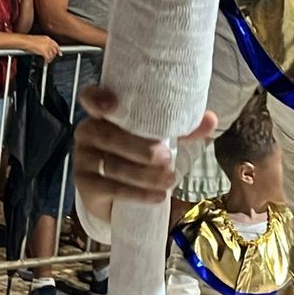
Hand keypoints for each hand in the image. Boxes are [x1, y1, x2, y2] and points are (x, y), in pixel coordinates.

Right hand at [23, 34, 60, 63]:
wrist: (25, 41)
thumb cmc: (28, 40)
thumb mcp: (38, 40)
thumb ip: (43, 43)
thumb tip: (44, 48)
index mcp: (47, 38)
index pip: (55, 44)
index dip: (58, 50)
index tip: (59, 53)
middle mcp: (48, 42)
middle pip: (54, 50)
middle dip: (53, 56)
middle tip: (51, 59)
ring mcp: (47, 47)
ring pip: (51, 55)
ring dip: (50, 59)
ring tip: (48, 61)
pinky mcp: (44, 51)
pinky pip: (47, 58)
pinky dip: (47, 61)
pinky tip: (46, 62)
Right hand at [75, 84, 216, 209]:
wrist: (113, 197)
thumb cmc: (136, 156)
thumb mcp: (156, 138)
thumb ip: (181, 128)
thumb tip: (211, 120)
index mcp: (102, 113)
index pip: (89, 98)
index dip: (97, 98)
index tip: (112, 104)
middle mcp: (87, 132)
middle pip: (108, 137)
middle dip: (138, 147)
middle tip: (166, 157)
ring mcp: (82, 159)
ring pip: (113, 165)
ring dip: (144, 175)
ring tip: (170, 180)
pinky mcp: (84, 185)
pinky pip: (111, 188)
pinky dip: (137, 193)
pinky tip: (158, 196)